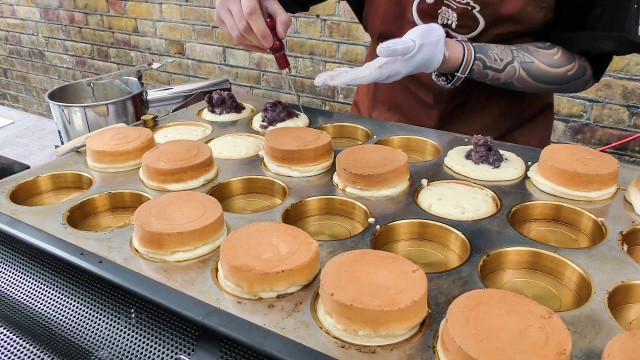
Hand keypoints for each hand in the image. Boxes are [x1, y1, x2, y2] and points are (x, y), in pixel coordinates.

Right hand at [214, 0, 291, 51]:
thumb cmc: (260, 0)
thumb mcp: (272, 4)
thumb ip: (281, 18)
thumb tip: (281, 35)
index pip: (251, 13)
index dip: (261, 30)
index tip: (270, 43)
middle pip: (243, 27)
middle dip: (257, 41)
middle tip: (269, 47)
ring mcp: (221, 9)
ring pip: (236, 35)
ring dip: (252, 45)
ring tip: (263, 46)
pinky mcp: (218, 18)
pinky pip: (232, 37)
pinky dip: (245, 44)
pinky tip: (255, 44)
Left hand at [314, 24, 445, 85]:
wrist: (438, 53)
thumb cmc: (427, 45)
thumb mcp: (414, 43)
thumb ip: (397, 48)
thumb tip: (379, 51)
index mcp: (390, 69)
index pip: (364, 75)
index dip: (347, 78)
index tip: (332, 81)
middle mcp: (384, 74)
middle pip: (357, 78)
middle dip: (337, 79)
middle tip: (318, 81)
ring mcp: (383, 72)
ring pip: (357, 77)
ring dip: (339, 78)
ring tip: (321, 80)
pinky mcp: (382, 68)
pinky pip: (361, 73)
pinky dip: (347, 73)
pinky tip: (336, 74)